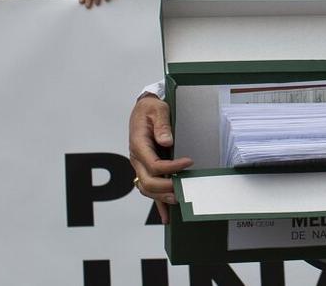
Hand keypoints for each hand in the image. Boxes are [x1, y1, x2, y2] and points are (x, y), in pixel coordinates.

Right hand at [129, 95, 193, 223]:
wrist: (143, 108)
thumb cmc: (151, 109)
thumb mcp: (157, 110)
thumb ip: (162, 125)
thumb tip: (167, 141)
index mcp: (138, 144)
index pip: (154, 164)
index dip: (172, 168)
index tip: (189, 162)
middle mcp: (136, 158)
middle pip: (148, 182)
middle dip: (167, 188)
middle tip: (185, 188)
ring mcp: (140, 166)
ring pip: (147, 189)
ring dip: (163, 197)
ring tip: (180, 199)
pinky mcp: (145, 169)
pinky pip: (149, 189)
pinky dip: (157, 204)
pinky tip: (166, 216)